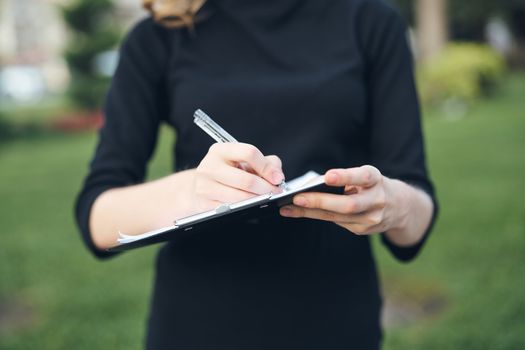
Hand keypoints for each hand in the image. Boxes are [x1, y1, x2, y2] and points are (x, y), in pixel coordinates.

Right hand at [191, 143, 284, 212]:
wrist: (201, 186)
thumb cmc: (227, 172)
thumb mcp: (244, 160)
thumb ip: (265, 162)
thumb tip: (277, 175)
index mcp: (220, 150)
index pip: (249, 153)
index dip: (267, 167)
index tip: (277, 178)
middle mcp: (210, 167)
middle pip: (246, 180)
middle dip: (266, 188)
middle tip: (275, 191)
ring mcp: (205, 187)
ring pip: (241, 197)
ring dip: (258, 200)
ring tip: (265, 198)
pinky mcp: (205, 204)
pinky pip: (232, 209)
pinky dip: (245, 208)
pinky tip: (250, 204)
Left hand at [280, 165, 405, 235]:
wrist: (399, 207)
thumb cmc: (372, 185)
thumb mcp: (365, 176)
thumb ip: (344, 178)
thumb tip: (312, 184)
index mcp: (376, 180)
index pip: (363, 177)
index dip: (346, 177)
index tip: (328, 176)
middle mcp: (377, 200)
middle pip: (348, 204)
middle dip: (320, 201)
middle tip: (297, 198)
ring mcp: (372, 218)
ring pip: (338, 217)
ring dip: (311, 213)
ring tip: (289, 208)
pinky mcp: (363, 230)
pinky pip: (337, 222)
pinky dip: (317, 216)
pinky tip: (300, 213)